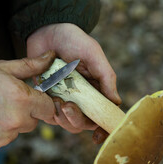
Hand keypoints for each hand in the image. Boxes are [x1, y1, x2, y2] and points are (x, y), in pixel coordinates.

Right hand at [0, 51, 55, 156]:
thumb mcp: (1, 67)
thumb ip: (30, 65)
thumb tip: (50, 57)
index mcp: (22, 99)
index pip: (49, 108)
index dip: (43, 103)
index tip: (34, 100)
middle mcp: (16, 121)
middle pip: (33, 121)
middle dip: (25, 113)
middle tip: (5, 102)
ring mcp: (3, 138)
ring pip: (16, 132)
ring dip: (9, 124)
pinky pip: (0, 142)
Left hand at [27, 23, 120, 140]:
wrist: (47, 29)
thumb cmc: (74, 39)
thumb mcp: (94, 55)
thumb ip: (106, 77)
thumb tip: (116, 103)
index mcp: (96, 90)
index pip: (102, 114)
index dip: (103, 128)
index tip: (98, 135)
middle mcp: (80, 97)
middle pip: (82, 122)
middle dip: (76, 120)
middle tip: (68, 106)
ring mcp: (63, 97)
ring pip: (65, 121)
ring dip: (62, 117)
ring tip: (58, 101)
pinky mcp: (46, 95)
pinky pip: (47, 112)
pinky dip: (48, 110)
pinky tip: (49, 97)